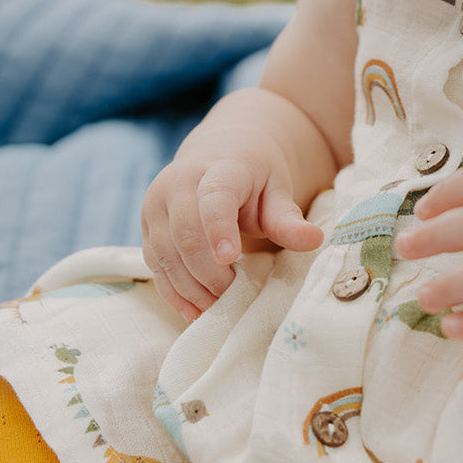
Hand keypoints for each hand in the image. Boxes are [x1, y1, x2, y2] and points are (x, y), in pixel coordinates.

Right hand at [141, 136, 322, 320]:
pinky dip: (174, 292)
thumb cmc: (254, 175)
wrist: (220, 151)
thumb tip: (315, 240)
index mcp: (217, 169)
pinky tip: (195, 310)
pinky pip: (154, 265)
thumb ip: (288, 218)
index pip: (213, 199)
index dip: (219, 229)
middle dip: (209, 273)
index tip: (231, 258)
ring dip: (190, 288)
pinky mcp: (147, 226)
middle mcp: (177, 183)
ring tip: (218, 307)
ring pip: (165, 255)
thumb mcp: (277, 190)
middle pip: (185, 235)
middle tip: (234, 296)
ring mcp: (156, 205)